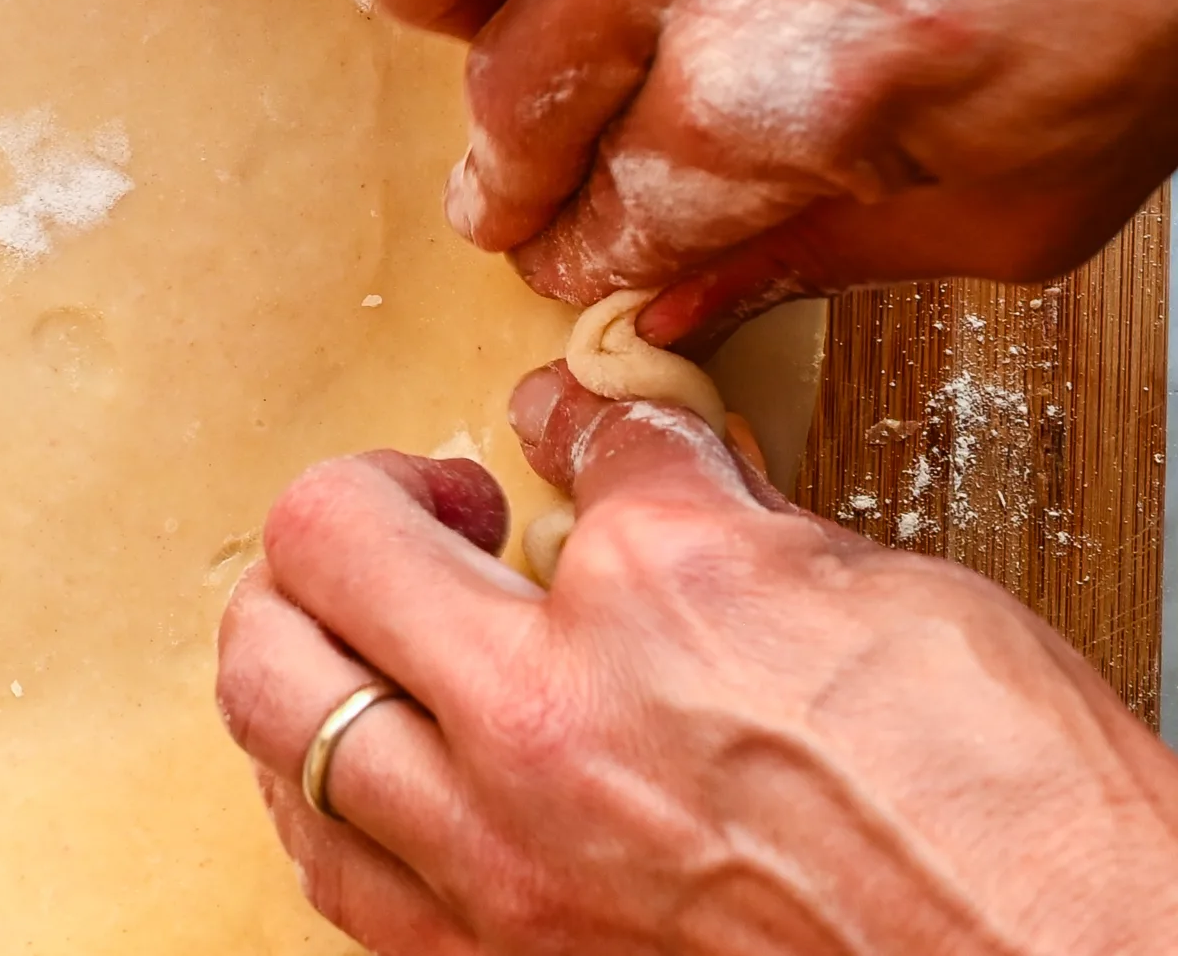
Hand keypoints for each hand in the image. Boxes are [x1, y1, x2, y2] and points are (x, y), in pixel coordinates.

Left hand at [212, 368, 1177, 954]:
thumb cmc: (1015, 829)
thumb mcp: (879, 593)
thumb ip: (713, 511)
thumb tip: (621, 451)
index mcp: (658, 600)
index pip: (550, 440)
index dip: (554, 424)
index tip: (548, 438)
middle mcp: (547, 737)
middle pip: (314, 561)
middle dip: (342, 513)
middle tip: (409, 519)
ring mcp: (506, 870)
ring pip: (277, 716)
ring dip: (299, 644)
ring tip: (363, 634)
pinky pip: (334, 869)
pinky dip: (324, 795)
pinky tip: (373, 769)